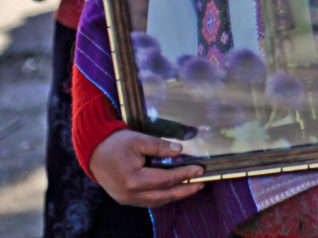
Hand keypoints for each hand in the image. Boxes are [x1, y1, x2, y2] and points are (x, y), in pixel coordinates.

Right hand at [88, 129, 204, 207]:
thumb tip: (179, 150)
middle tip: (201, 184)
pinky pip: (148, 202)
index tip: (199, 170)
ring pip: (156, 201)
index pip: (165, 179)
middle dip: (184, 190)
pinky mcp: (125, 198)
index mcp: (133, 179)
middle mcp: (130, 193)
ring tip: (191, 188)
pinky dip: (162, 197)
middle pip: (163, 195)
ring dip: (175, 196)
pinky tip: (173, 191)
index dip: (184, 174)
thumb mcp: (138, 140)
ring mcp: (126, 198)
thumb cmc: (115, 143)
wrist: (93, 151)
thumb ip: (159, 146)